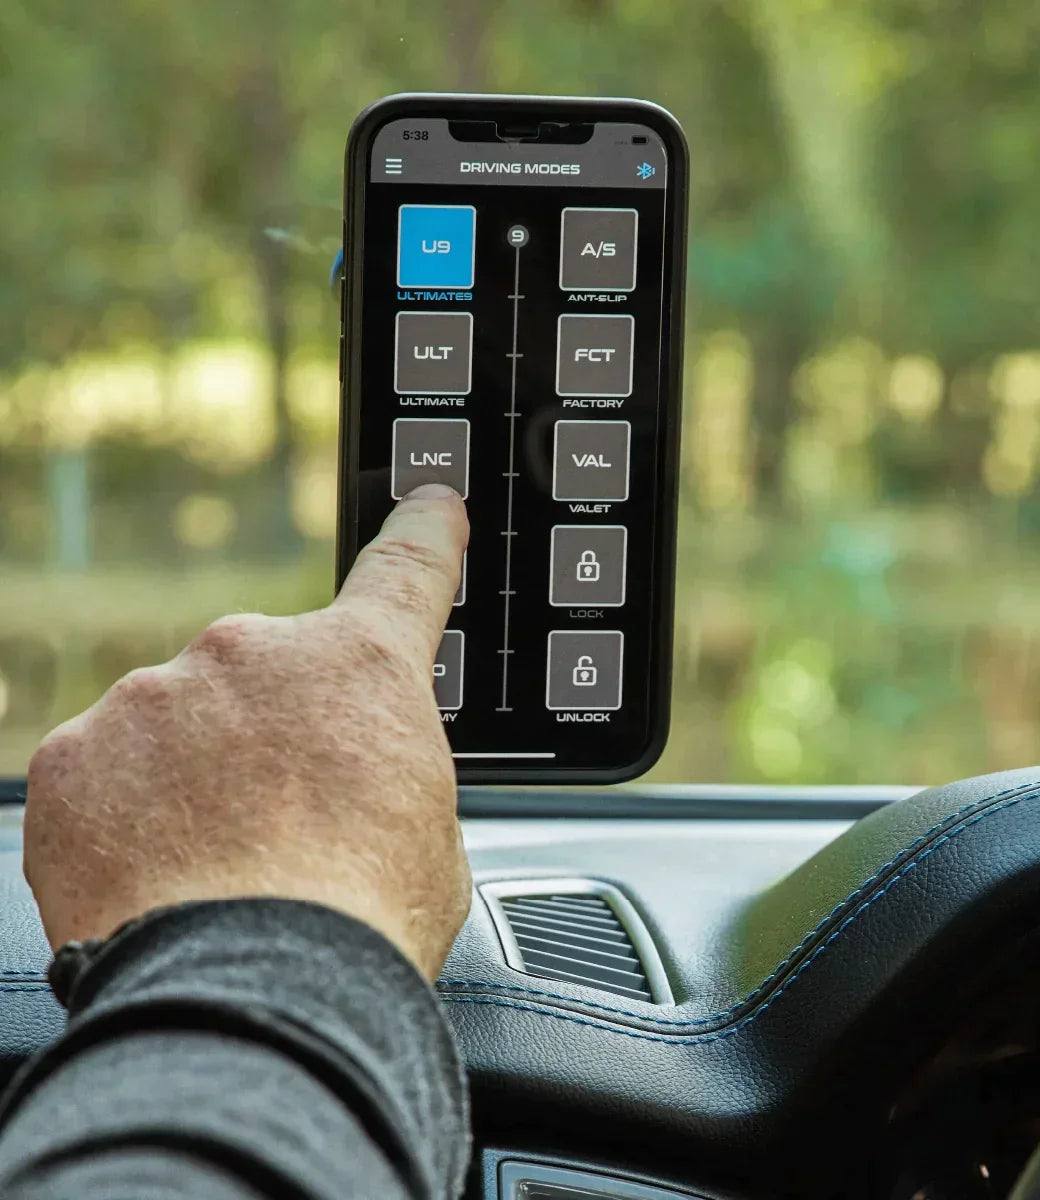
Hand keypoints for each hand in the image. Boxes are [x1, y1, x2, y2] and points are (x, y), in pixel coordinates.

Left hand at [23, 485, 469, 981]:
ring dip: (194, 774)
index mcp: (362, 669)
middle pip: (266, 675)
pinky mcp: (71, 756)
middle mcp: (255, 656)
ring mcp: (154, 698)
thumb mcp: (428, 833)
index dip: (424, 534)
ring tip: (217, 865)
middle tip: (282, 822)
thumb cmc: (361, 922)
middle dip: (274, 733)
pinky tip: (157, 872)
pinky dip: (125, 811)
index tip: (428, 504)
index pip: (407, 572)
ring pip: (178, 721)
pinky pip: (105, 768)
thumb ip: (392, 770)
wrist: (254, 1000)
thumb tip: (366, 786)